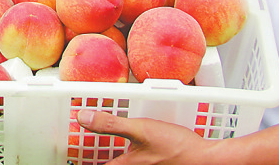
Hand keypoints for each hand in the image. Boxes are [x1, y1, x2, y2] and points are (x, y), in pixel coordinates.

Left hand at [75, 110, 224, 163]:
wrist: (208, 160)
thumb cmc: (177, 147)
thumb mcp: (141, 130)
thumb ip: (111, 124)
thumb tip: (82, 118)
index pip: (97, 164)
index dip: (81, 157)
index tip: (70, 152)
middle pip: (109, 162)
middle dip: (97, 154)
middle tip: (86, 144)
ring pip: (122, 160)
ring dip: (111, 152)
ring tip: (106, 142)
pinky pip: (134, 160)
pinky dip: (128, 153)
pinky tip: (133, 143)